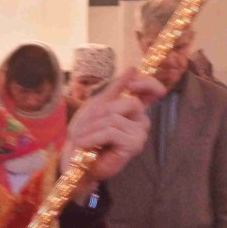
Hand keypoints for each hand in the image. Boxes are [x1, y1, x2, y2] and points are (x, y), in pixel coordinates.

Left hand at [62, 68, 164, 190]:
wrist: (76, 158)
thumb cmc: (86, 132)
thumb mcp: (98, 105)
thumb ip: (116, 88)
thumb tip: (134, 69)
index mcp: (134, 110)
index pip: (150, 91)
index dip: (148, 83)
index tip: (134, 82)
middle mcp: (141, 122)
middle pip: (130, 102)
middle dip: (102, 110)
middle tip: (84, 124)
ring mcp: (140, 135)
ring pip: (116, 118)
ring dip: (92, 127)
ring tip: (80, 137)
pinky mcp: (132, 146)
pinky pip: (112, 131)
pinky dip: (93, 137)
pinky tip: (84, 143)